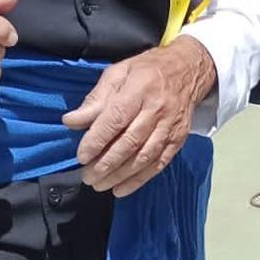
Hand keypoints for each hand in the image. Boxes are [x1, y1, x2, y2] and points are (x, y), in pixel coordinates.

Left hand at [63, 35, 216, 196]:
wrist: (188, 69)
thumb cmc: (147, 70)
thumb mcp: (118, 73)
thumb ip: (96, 98)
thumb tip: (71, 121)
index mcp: (140, 89)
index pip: (116, 118)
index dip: (97, 139)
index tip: (82, 156)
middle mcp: (157, 109)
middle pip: (130, 142)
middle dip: (106, 163)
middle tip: (87, 176)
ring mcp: (170, 126)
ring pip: (144, 156)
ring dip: (120, 175)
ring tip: (100, 185)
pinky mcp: (178, 138)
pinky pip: (159, 163)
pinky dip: (140, 179)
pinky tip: (122, 189)